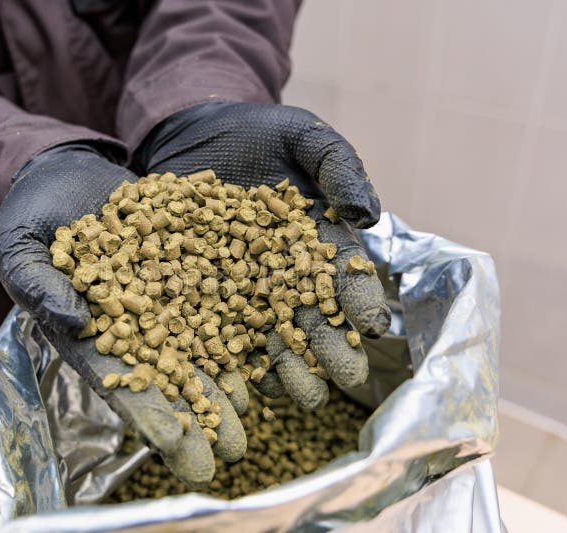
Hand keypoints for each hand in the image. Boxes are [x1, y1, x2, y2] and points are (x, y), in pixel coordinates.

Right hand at [0, 144, 244, 486]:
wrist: (70, 175)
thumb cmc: (34, 214)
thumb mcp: (22, 245)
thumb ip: (39, 284)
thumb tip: (73, 321)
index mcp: (93, 334)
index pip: (121, 383)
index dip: (148, 415)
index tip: (175, 447)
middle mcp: (140, 325)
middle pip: (176, 376)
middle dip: (204, 415)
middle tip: (234, 453)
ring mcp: (172, 296)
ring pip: (210, 344)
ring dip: (238, 380)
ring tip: (267, 413)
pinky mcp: (198, 264)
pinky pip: (230, 293)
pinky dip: (254, 320)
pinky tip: (283, 345)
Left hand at [137, 102, 390, 408]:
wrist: (195, 131)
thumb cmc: (258, 133)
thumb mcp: (304, 137)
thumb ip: (339, 167)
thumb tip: (367, 214)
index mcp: (319, 241)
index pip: (344, 276)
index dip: (360, 301)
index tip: (371, 324)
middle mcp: (287, 274)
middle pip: (313, 316)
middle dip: (331, 347)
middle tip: (346, 377)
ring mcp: (246, 288)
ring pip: (271, 335)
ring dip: (290, 367)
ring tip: (304, 394)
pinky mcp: (205, 293)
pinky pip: (220, 330)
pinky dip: (233, 358)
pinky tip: (244, 383)